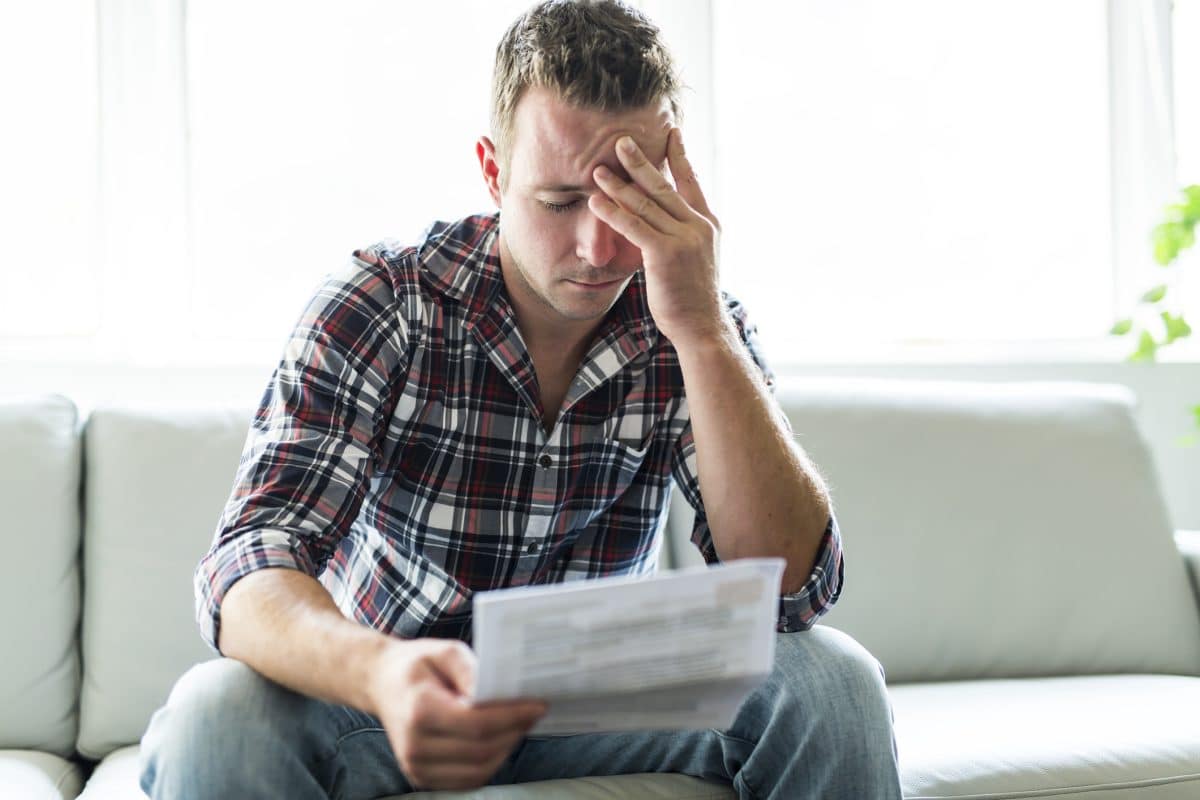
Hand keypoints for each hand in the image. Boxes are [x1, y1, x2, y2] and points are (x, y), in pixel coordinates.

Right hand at [365, 637, 546, 790]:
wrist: (382, 683)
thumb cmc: (416, 666)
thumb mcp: (443, 651)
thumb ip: (470, 669)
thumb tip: (495, 692)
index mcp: (419, 710)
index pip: (476, 724)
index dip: (512, 717)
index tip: (539, 705)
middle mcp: (415, 745)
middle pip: (481, 750)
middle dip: (515, 732)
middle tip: (534, 713)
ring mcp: (416, 766)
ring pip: (478, 771)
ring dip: (506, 749)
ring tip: (519, 725)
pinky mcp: (422, 777)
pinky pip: (468, 780)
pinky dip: (490, 763)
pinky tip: (499, 741)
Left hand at [588, 128, 725, 348]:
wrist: (701, 325)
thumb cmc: (692, 296)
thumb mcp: (696, 258)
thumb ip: (682, 234)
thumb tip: (662, 221)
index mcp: (707, 224)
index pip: (691, 181)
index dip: (679, 156)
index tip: (671, 132)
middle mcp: (697, 226)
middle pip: (664, 185)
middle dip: (640, 161)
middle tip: (621, 140)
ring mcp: (683, 238)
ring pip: (645, 203)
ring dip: (618, 184)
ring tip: (598, 169)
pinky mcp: (664, 253)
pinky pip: (633, 226)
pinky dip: (612, 212)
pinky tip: (595, 201)